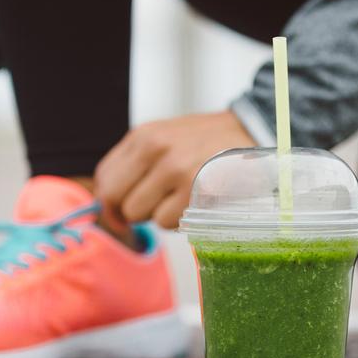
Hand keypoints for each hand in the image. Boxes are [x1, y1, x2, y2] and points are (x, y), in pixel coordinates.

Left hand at [94, 110, 256, 230]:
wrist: (252, 134)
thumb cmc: (207, 142)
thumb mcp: (164, 139)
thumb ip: (134, 165)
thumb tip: (107, 207)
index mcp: (144, 136)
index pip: (105, 177)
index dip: (109, 201)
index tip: (119, 210)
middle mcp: (156, 150)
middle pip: (117, 199)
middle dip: (131, 210)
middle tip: (152, 206)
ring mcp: (176, 170)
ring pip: (142, 214)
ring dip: (158, 214)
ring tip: (180, 198)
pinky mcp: (196, 191)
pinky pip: (167, 222)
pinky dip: (179, 220)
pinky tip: (194, 203)